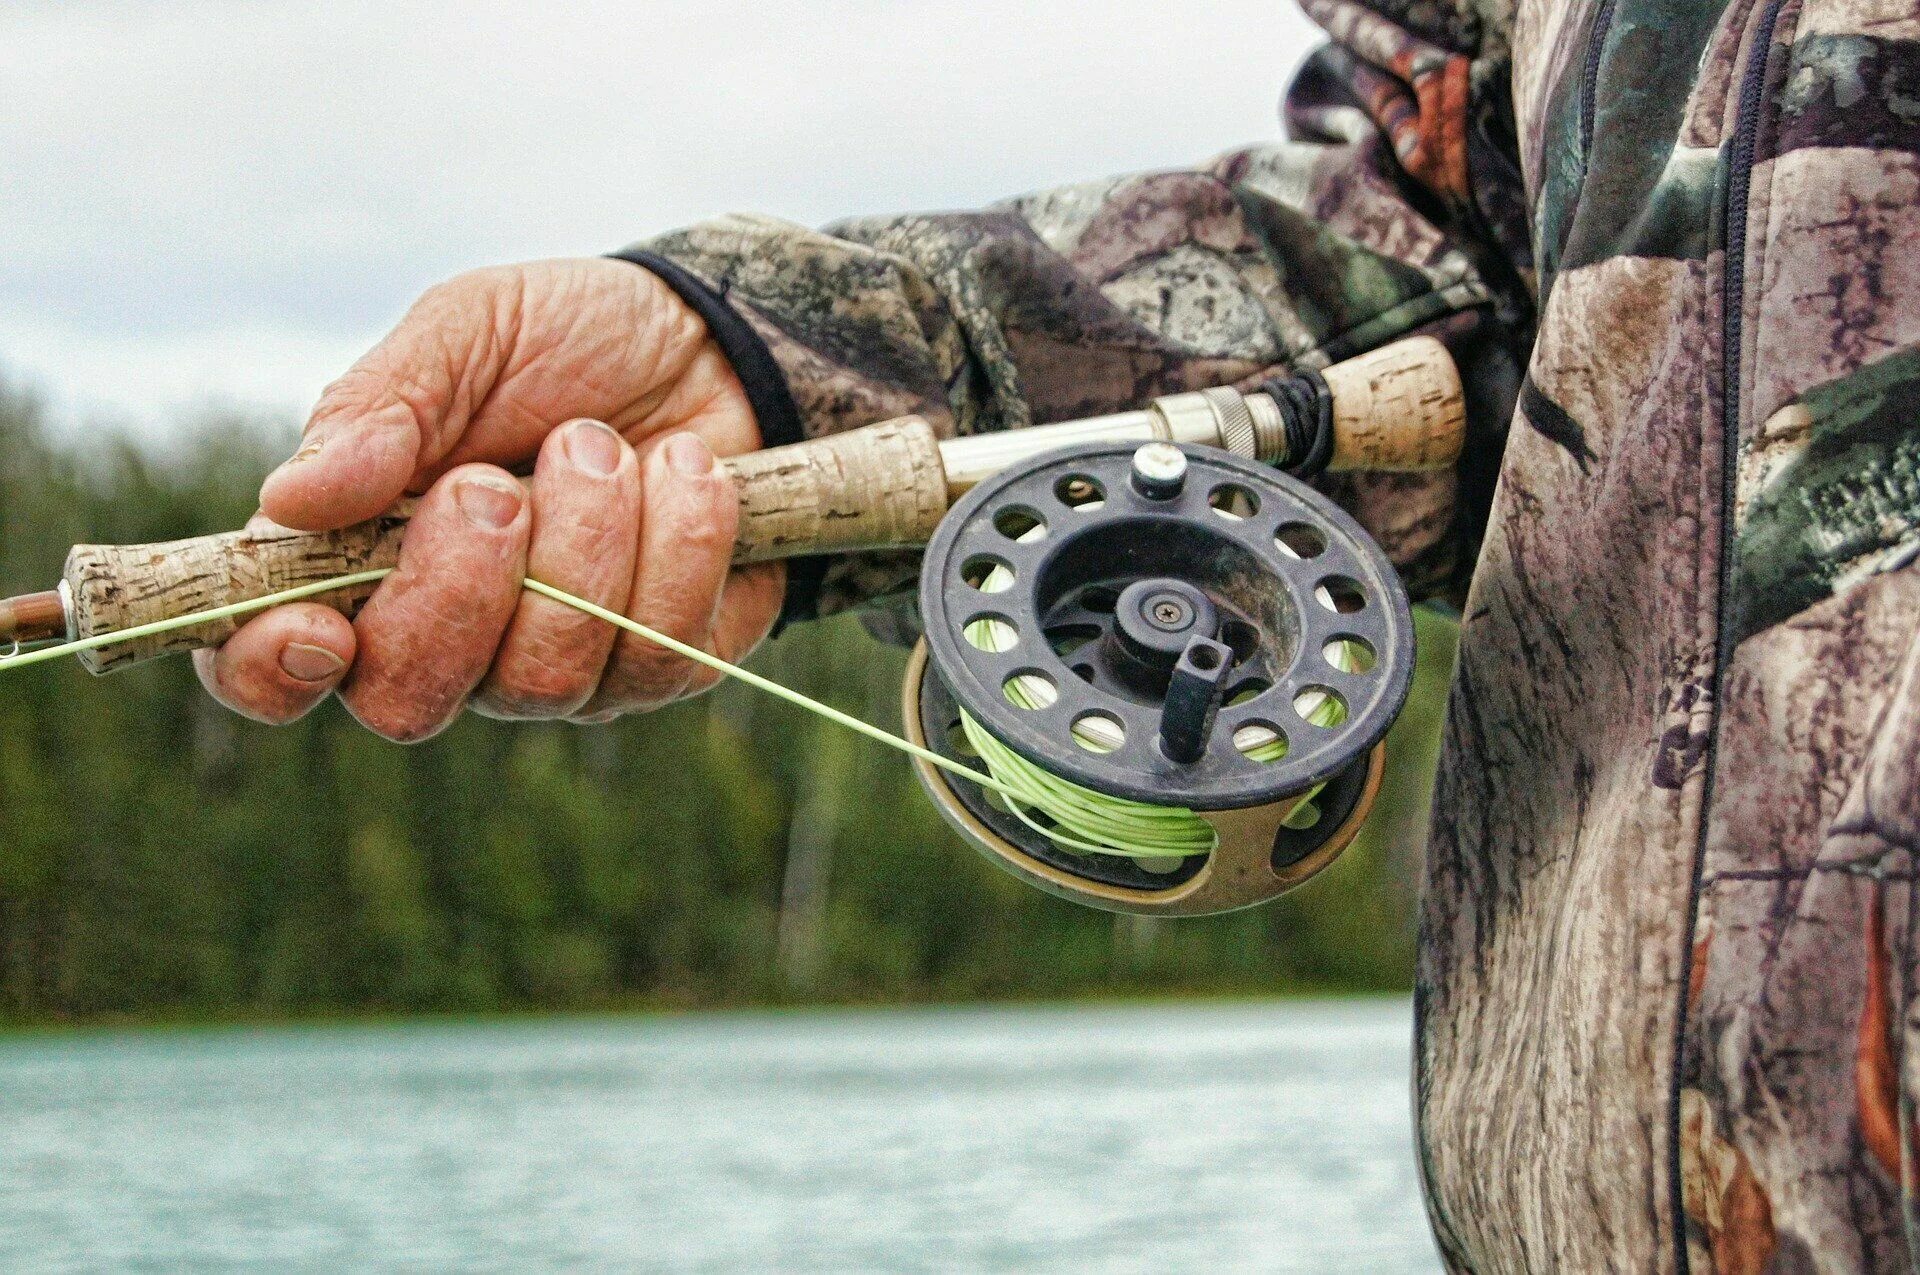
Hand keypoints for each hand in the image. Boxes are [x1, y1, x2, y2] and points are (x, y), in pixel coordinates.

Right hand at [194, 258, 783, 738]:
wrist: (716, 341)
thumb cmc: (567, 342)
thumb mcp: (466, 333)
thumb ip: (379, 407)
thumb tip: (288, 500)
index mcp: (358, 561)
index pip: (273, 669)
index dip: (272, 672)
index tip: (316, 625)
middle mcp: (451, 639)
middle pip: (408, 700)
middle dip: (458, 589)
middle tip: (495, 484)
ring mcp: (560, 667)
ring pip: (545, 679)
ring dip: (582, 541)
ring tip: (600, 444)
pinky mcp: (664, 664)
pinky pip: (662, 652)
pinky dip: (677, 540)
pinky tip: (684, 469)